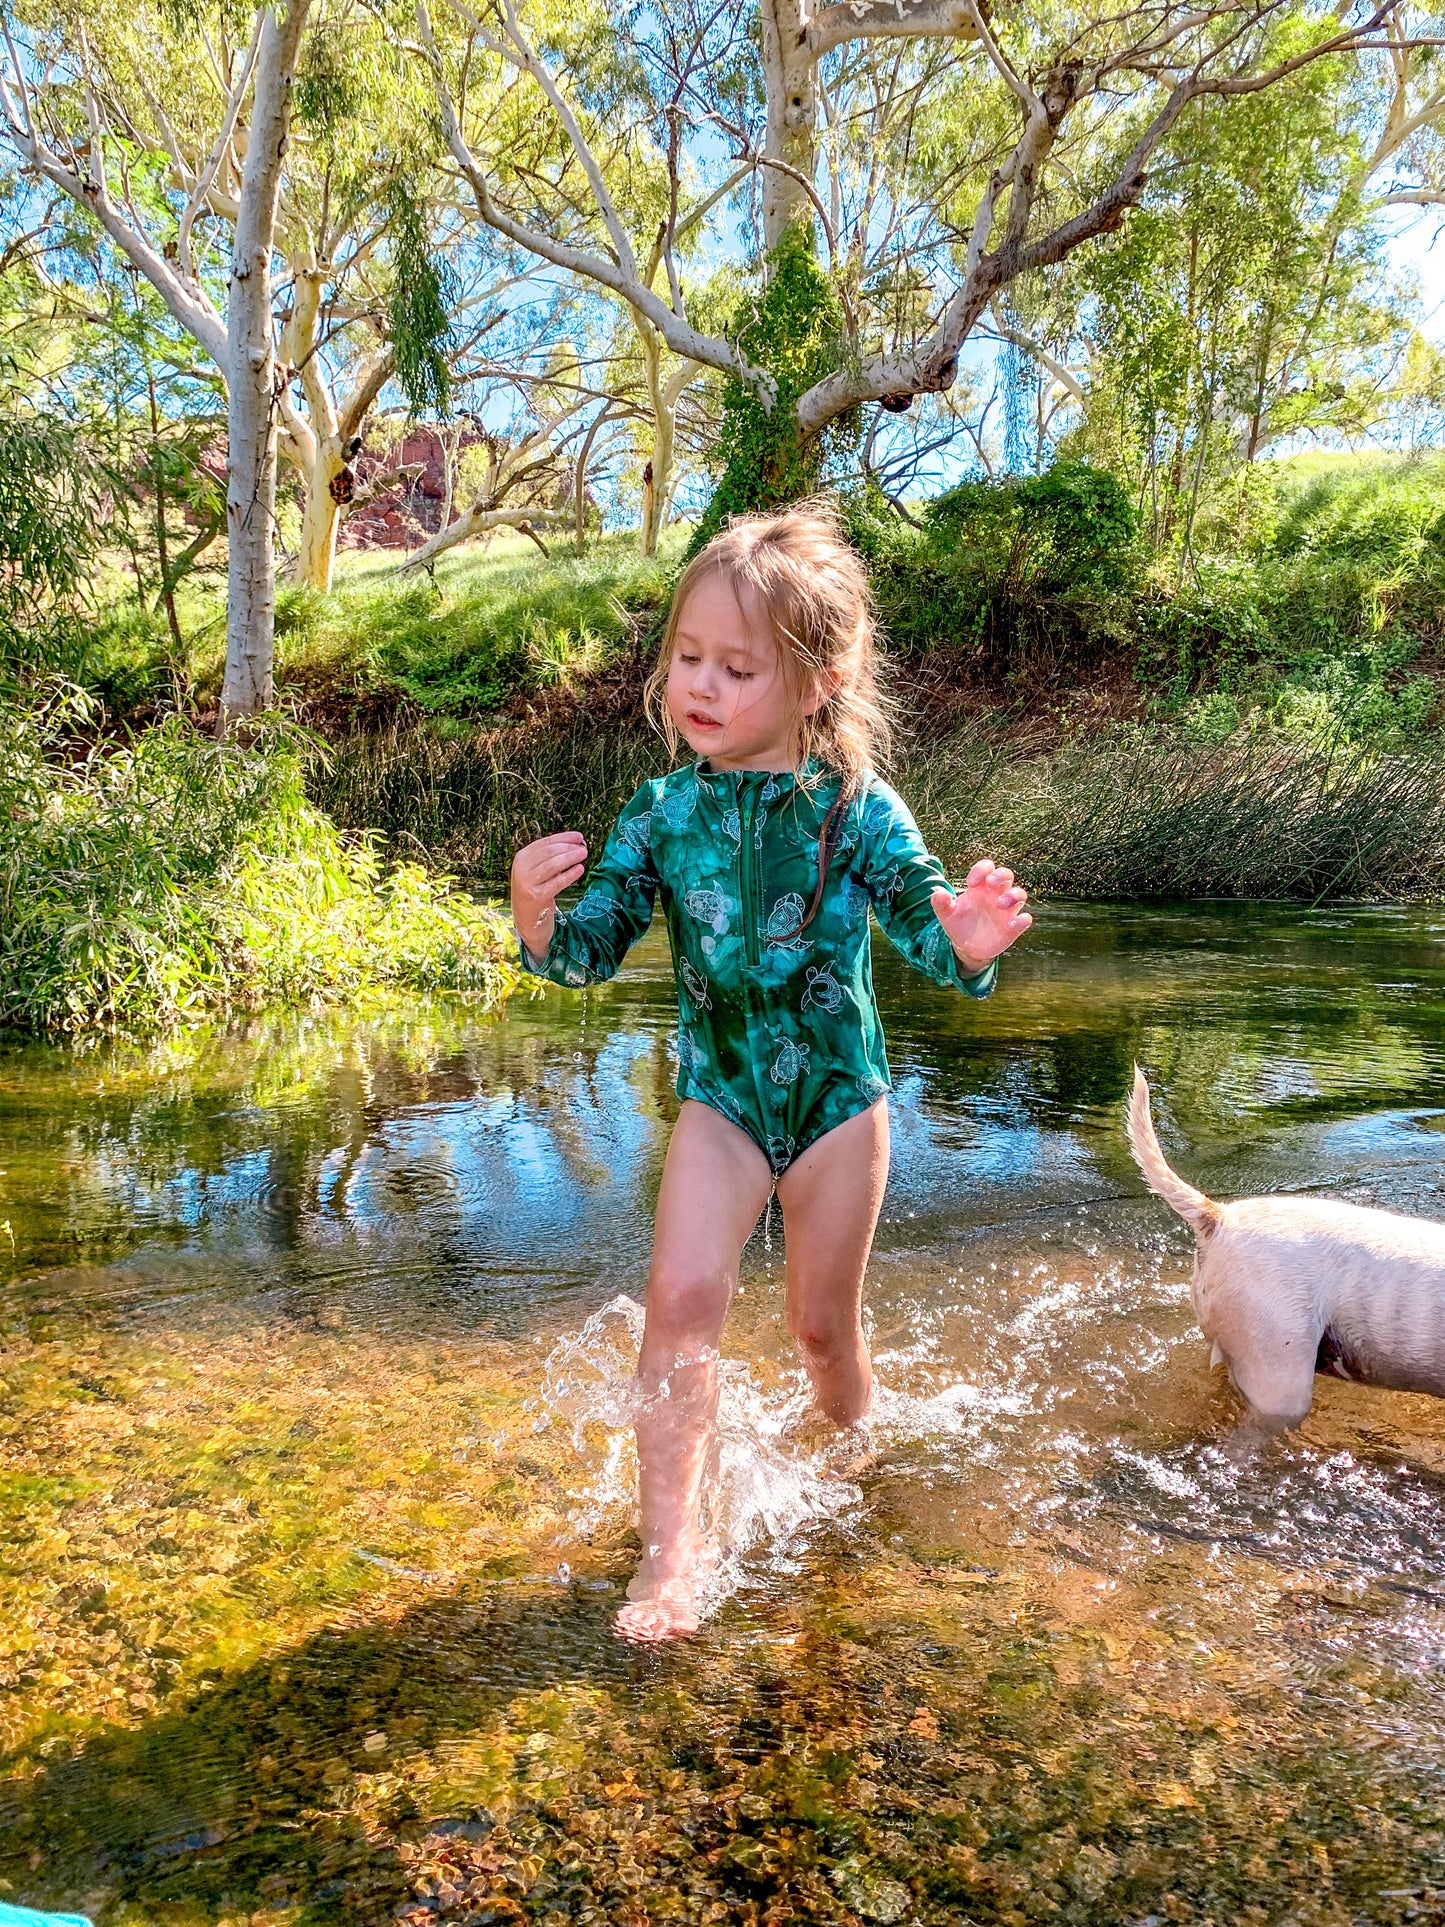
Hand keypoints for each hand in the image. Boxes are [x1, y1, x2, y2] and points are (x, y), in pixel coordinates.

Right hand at [511, 831, 586, 958]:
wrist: (526, 918)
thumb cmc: (536, 890)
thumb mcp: (537, 871)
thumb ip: (551, 857)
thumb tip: (577, 843)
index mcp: (521, 858)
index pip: (545, 843)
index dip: (563, 838)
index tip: (579, 837)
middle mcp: (521, 869)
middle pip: (549, 852)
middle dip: (568, 847)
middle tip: (584, 848)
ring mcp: (527, 883)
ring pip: (552, 865)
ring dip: (570, 858)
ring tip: (583, 854)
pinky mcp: (536, 897)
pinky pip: (557, 882)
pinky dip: (570, 875)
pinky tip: (580, 869)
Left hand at [930, 859, 1031, 976]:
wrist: (967, 947)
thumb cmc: (959, 924)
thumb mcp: (946, 914)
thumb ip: (941, 903)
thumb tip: (938, 894)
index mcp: (980, 887)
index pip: (987, 868)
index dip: (982, 870)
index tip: (971, 883)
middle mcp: (996, 895)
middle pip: (1006, 875)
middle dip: (1000, 876)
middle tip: (991, 884)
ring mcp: (1006, 910)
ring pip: (1019, 894)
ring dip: (1013, 895)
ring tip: (1000, 904)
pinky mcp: (1013, 927)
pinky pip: (1025, 919)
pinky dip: (1023, 920)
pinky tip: (1013, 923)